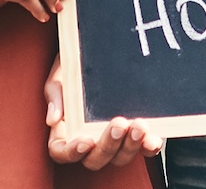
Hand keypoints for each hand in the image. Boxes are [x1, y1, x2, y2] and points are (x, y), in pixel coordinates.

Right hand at [45, 56, 162, 170]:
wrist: (98, 46)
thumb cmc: (74, 65)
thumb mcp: (61, 75)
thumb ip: (56, 94)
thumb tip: (53, 119)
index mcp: (66, 130)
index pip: (63, 152)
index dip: (73, 153)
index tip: (86, 140)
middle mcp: (90, 140)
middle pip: (95, 159)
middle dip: (108, 145)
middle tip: (118, 124)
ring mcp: (113, 138)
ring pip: (119, 157)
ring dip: (130, 147)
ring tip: (139, 125)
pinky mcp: (133, 133)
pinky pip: (142, 148)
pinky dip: (147, 147)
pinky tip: (152, 139)